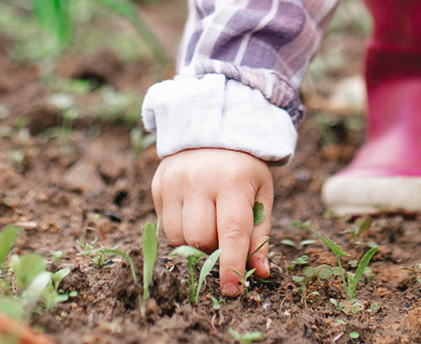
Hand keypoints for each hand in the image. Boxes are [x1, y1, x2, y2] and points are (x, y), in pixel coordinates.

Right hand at [152, 148, 272, 296]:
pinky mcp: (159, 183)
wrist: (214, 128)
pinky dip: (180, 227)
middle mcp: (200, 179)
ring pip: (178, 237)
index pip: (231, 232)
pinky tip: (193, 207)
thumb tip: (259, 274)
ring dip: (194, 241)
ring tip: (208, 219)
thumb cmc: (244, 168)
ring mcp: (175, 180)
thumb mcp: (261, 194)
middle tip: (223, 234)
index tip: (232, 291)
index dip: (231, 265)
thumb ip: (260, 235)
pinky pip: (165, 224)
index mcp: (232, 180)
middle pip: (200, 239)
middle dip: (212, 248)